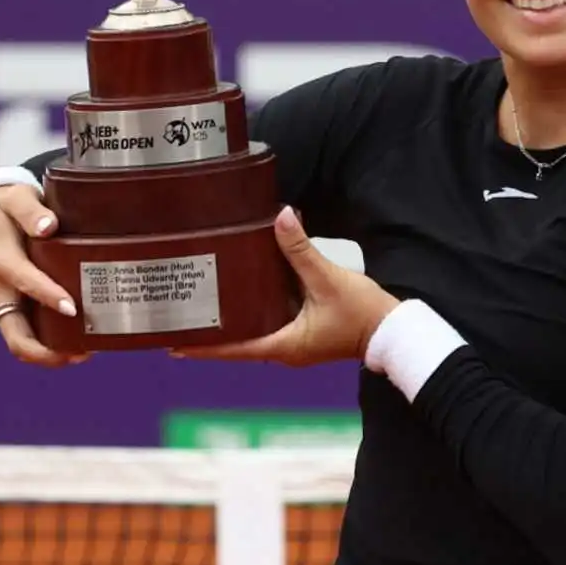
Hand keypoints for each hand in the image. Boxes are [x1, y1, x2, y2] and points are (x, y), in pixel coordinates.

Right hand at [0, 184, 87, 367]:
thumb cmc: (9, 207)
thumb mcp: (16, 199)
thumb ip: (30, 210)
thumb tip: (47, 225)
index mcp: (1, 259)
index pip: (22, 281)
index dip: (46, 296)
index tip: (72, 308)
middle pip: (12, 330)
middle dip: (43, 348)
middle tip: (80, 353)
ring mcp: (4, 301)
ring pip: (18, 339)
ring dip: (47, 353)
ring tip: (83, 354)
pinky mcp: (12, 306)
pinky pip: (26, 332)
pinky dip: (47, 344)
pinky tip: (77, 344)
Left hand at [172, 206, 399, 366]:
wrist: (393, 329)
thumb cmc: (362, 314)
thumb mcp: (327, 279)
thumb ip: (301, 249)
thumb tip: (281, 216)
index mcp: (283, 345)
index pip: (233, 349)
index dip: (203, 346)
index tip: (173, 343)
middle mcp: (284, 348)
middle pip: (239, 339)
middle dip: (214, 327)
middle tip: (183, 312)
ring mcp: (295, 340)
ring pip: (256, 326)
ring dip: (236, 314)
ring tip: (208, 296)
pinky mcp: (306, 329)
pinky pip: (274, 317)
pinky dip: (259, 304)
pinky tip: (248, 283)